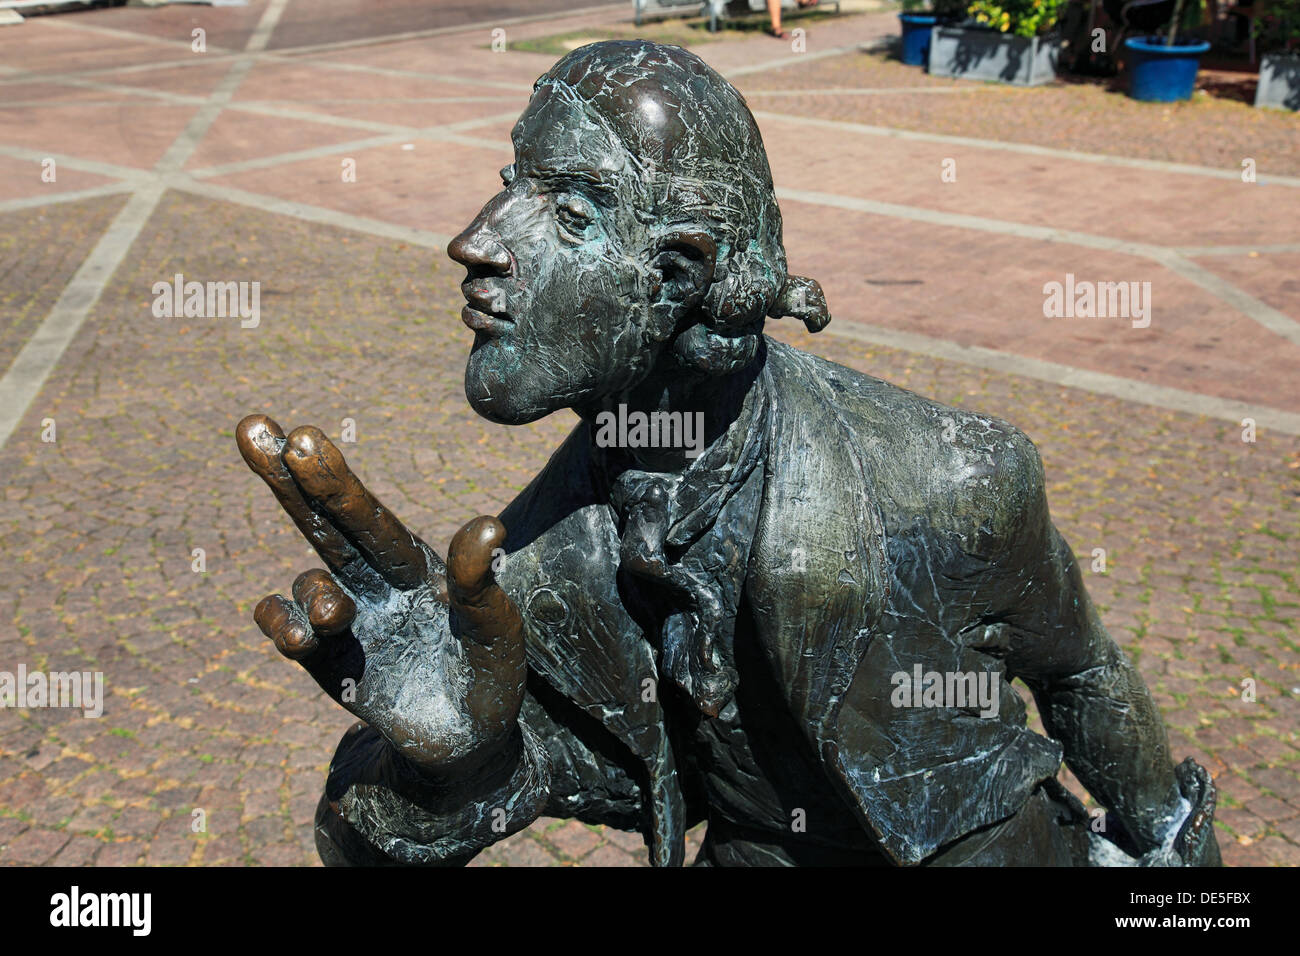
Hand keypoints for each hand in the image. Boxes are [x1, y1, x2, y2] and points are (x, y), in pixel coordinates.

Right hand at [236, 415, 525, 776]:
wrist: (466, 742)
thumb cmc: (490, 675)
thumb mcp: (498, 630)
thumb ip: (483, 584)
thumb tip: (487, 527)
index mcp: (415, 564)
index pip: (367, 515)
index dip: (334, 479)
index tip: (303, 436)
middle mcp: (374, 581)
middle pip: (321, 522)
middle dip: (285, 477)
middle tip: (251, 424)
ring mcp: (346, 618)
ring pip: (307, 580)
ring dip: (314, 594)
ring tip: (340, 618)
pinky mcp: (325, 660)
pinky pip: (286, 629)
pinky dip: (284, 625)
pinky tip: (304, 637)